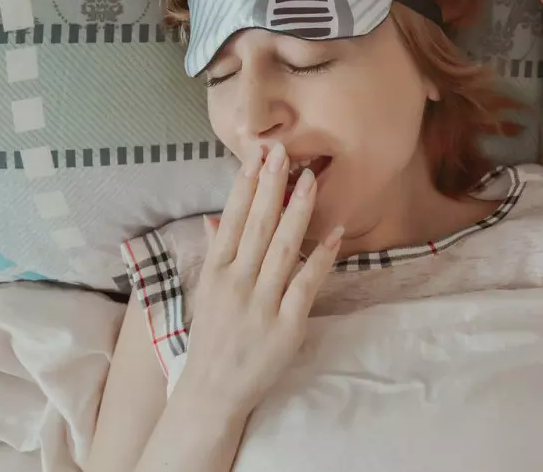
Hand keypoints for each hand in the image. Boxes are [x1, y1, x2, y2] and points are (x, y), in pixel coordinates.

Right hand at [178, 142, 343, 412]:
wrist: (213, 391)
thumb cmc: (213, 337)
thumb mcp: (207, 292)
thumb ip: (215, 253)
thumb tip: (215, 218)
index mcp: (217, 271)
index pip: (233, 218)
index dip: (246, 185)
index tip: (258, 154)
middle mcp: (237, 282)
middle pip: (257, 226)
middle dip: (271, 186)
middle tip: (284, 151)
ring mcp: (262, 304)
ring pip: (283, 249)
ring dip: (297, 212)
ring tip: (310, 180)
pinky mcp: (286, 325)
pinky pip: (306, 284)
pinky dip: (321, 258)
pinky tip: (335, 233)